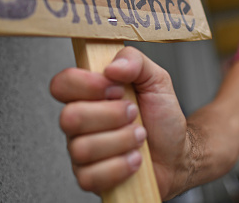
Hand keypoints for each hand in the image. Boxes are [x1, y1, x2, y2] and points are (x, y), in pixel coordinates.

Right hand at [50, 47, 188, 198]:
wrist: (176, 152)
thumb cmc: (161, 117)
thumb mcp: (156, 79)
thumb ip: (135, 61)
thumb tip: (113, 66)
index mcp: (89, 93)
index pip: (62, 83)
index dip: (86, 85)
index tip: (116, 88)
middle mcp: (80, 121)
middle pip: (70, 117)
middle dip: (112, 116)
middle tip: (134, 114)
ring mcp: (81, 150)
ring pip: (82, 148)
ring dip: (122, 141)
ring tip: (139, 137)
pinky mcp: (88, 177)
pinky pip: (91, 176)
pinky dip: (121, 166)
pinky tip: (134, 158)